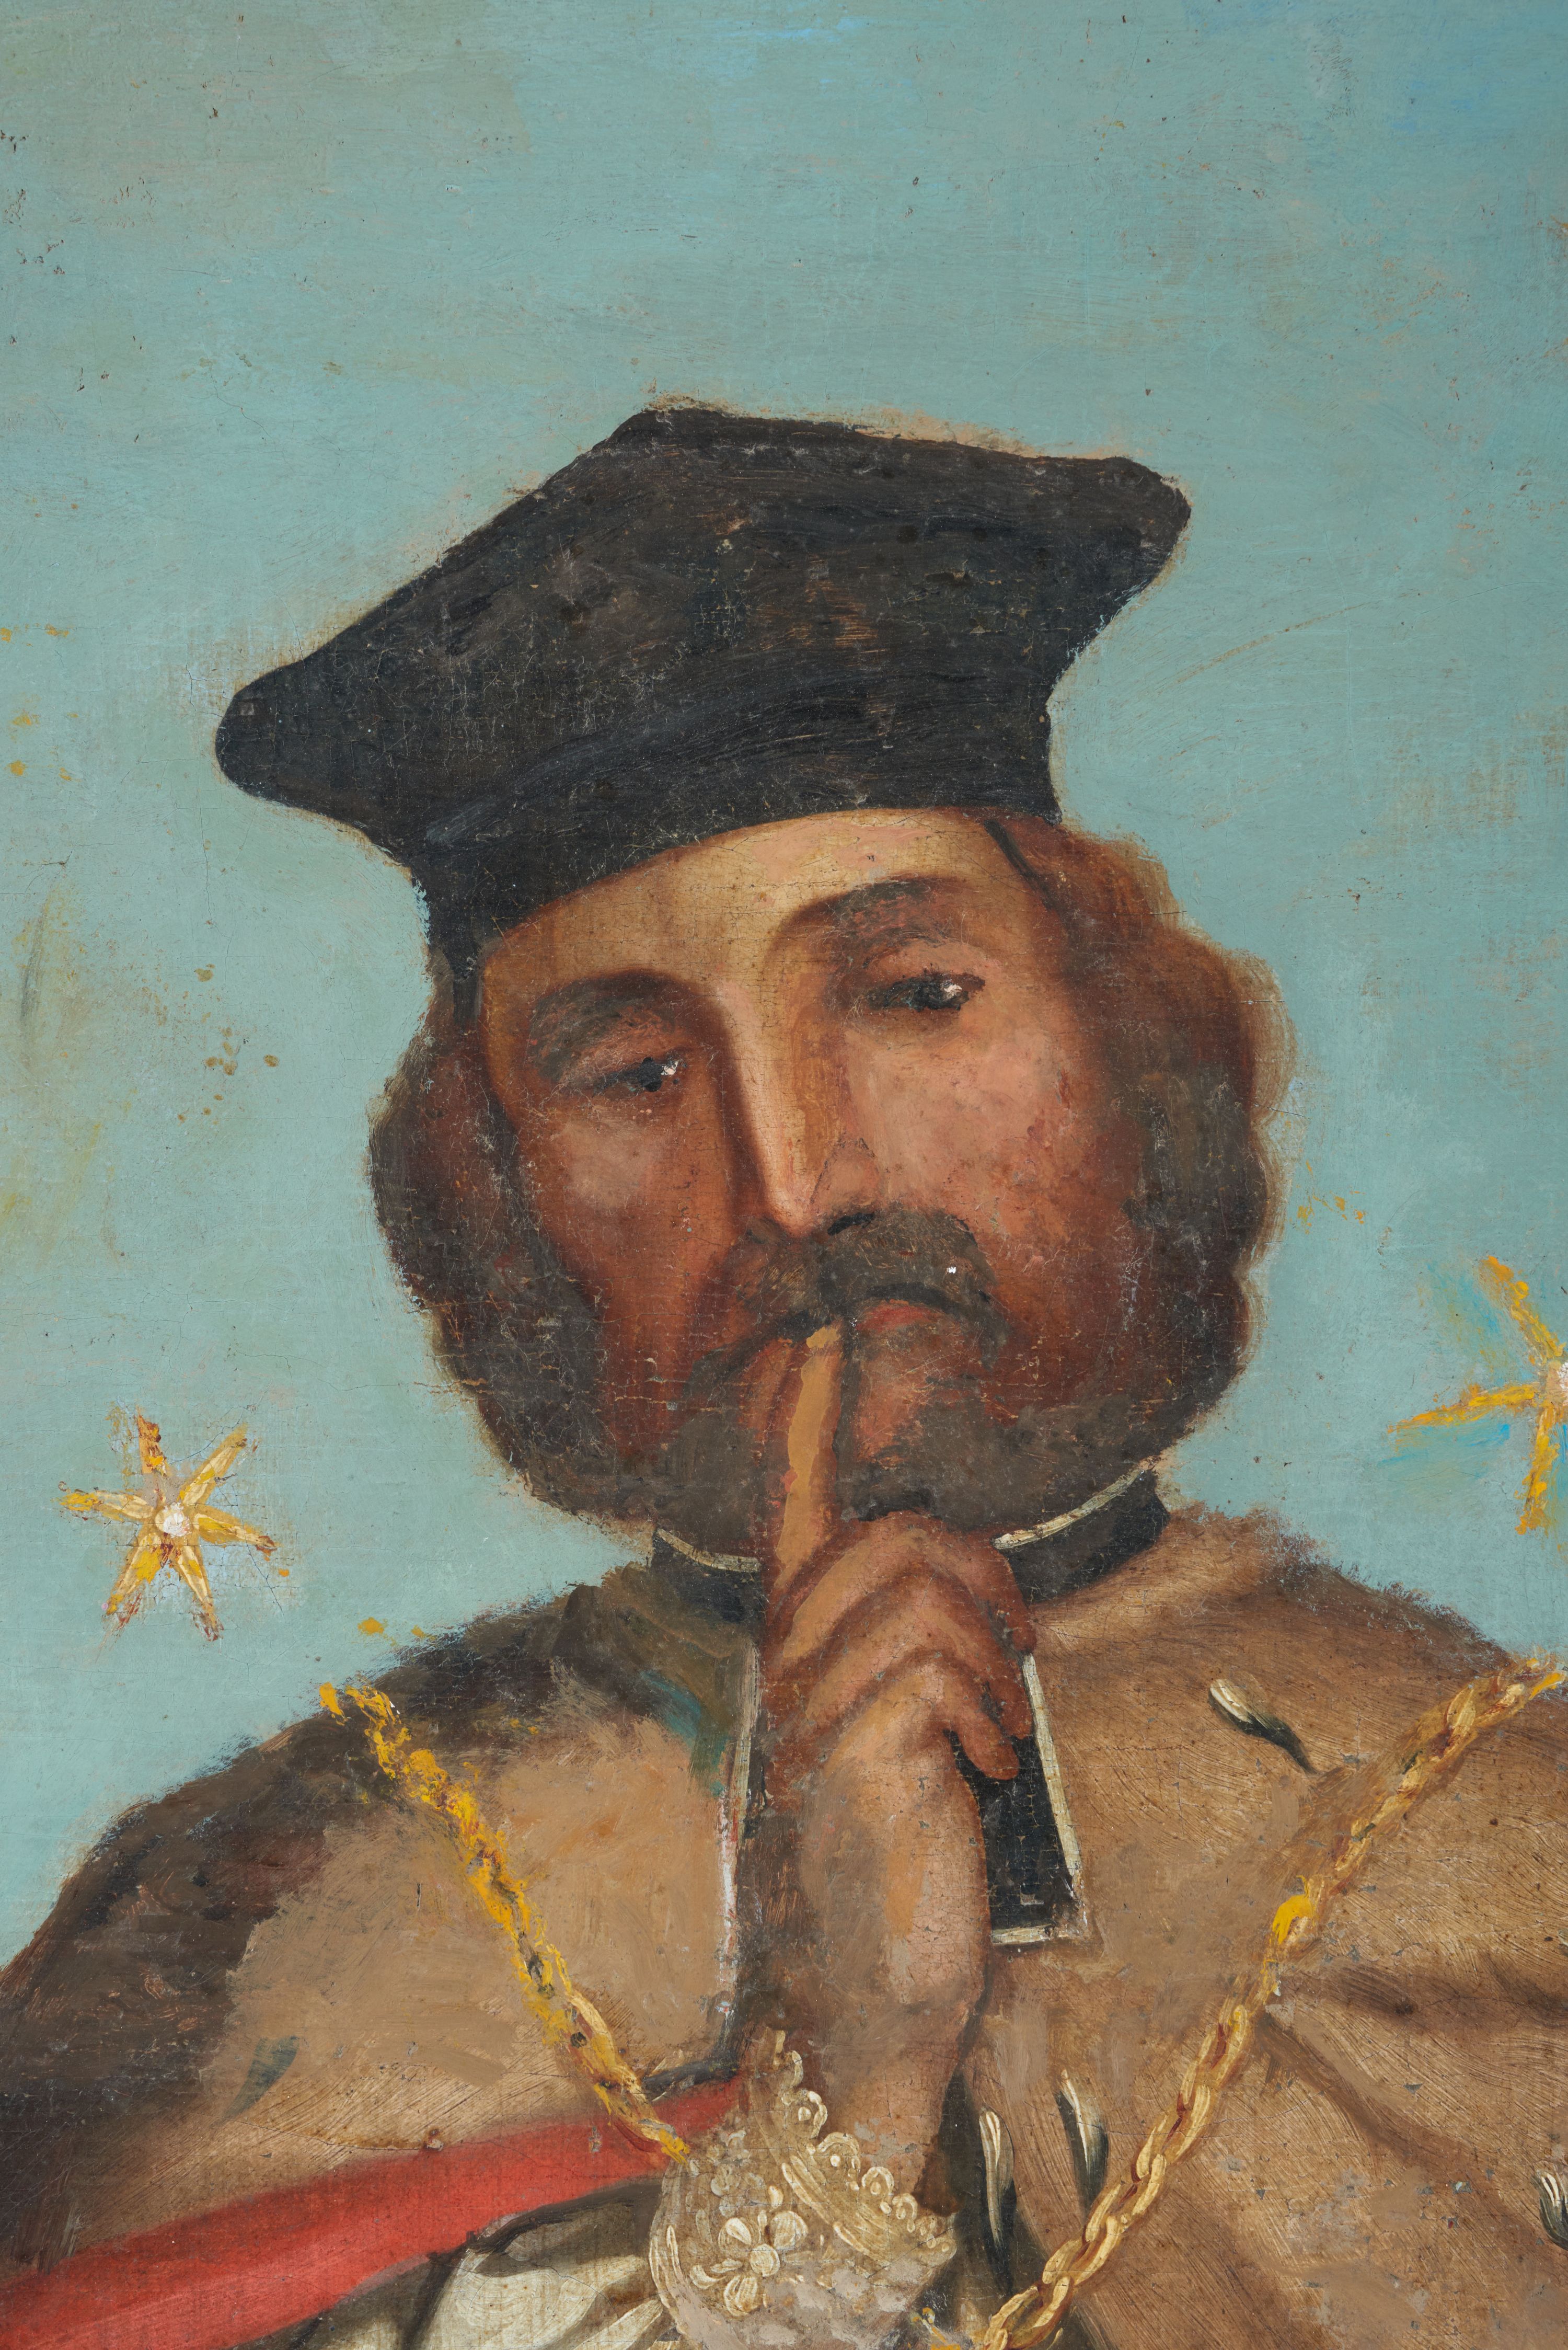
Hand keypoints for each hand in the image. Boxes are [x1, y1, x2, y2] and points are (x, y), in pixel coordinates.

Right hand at [747, 1327, 1033, 2187]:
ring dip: (992, 1657)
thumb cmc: (898, 1868)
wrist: (871, 2010)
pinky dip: (987, 1710)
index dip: (811, 1415)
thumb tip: (977, 1597)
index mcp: (803, 1653)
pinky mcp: (856, 1760)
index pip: (796, 1509)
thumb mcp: (898, 1743)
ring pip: (916, 1592)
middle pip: (888, 1538)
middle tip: (1018, 1650)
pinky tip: (982, 1770)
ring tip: (998, 1728)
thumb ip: (911, 1659)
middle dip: (979, 1572)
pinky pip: (933, 1668)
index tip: (825, 1326)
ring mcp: (815, 1715)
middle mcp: (793, 1670)